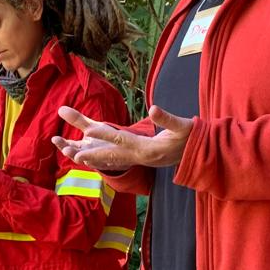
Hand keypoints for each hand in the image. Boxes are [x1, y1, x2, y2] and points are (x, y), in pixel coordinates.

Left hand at [52, 105, 192, 170]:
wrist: (199, 156)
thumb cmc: (192, 139)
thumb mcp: (183, 126)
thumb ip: (168, 119)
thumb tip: (153, 108)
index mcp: (147, 148)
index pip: (121, 139)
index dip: (103, 135)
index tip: (86, 131)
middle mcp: (139, 157)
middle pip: (110, 155)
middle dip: (90, 153)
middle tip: (69, 152)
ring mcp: (139, 160)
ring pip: (111, 161)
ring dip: (92, 159)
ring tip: (73, 155)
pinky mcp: (140, 160)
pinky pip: (117, 162)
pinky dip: (103, 161)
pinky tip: (92, 159)